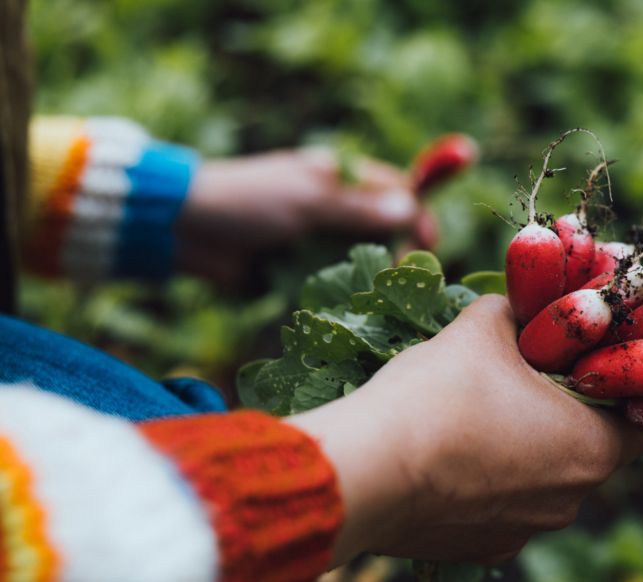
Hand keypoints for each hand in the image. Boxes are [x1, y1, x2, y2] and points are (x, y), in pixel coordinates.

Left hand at [176, 150, 437, 284]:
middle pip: (387, 231)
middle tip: (399, 279)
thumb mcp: (307, 200)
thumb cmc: (246, 201)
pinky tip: (351, 311)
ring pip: (364, 263)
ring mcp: (318, 242)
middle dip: (398, 254)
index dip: (416, 215)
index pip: (397, 191)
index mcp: (340, 178)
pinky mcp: (301, 273)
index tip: (426, 244)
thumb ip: (358, 209)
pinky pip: (334, 287)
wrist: (185, 230)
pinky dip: (343, 297)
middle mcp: (335, 209)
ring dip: (371, 280)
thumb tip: (410, 208)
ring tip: (377, 299)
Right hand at [289, 295, 642, 565]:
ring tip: (483, 410)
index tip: (591, 360)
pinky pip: (500, 507)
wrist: (363, 474)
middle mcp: (570, 502)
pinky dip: (486, 481)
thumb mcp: (483, 329)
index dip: (621, 384)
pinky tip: (451, 451)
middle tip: (534, 375)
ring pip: (542, 481)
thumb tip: (521, 304)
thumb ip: (517, 311)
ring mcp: (524, 532)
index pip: (638, 420)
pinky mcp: (481, 550)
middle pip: (588, 449)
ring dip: (524, 448)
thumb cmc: (437, 396)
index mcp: (592, 451)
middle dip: (566, 411)